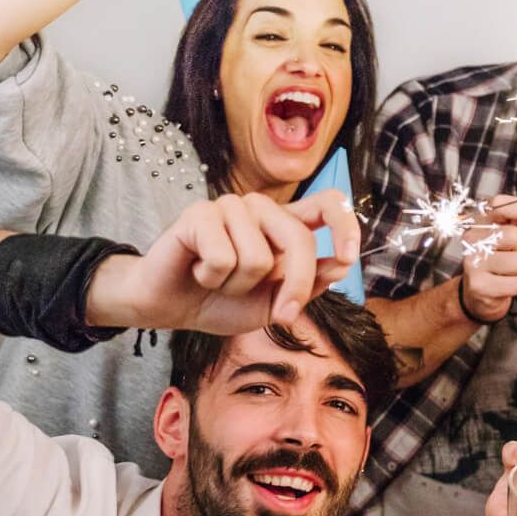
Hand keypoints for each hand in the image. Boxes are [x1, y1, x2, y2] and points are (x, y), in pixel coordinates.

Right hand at [89, 190, 359, 334]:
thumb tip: (340, 264)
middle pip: (299, 240)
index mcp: (285, 224)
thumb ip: (308, 284)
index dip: (345, 225)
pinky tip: (198, 272)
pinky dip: (211, 278)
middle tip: (281, 312)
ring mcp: (231, 206)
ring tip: (219, 281)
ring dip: (238, 286)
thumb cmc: (222, 301)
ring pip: (259, 257)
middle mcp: (263, 208)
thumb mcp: (274, 303)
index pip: (328, 202)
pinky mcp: (199, 213)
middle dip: (294, 286)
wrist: (168, 307)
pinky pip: (223, 257)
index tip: (347, 257)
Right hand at [459, 195, 516, 323]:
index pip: (499, 204)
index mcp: (478, 221)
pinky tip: (504, 284)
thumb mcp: (510, 233)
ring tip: (509, 269)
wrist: (478, 292)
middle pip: (514, 235)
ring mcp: (472, 263)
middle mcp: (471, 239)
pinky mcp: (479, 286)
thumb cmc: (500, 256)